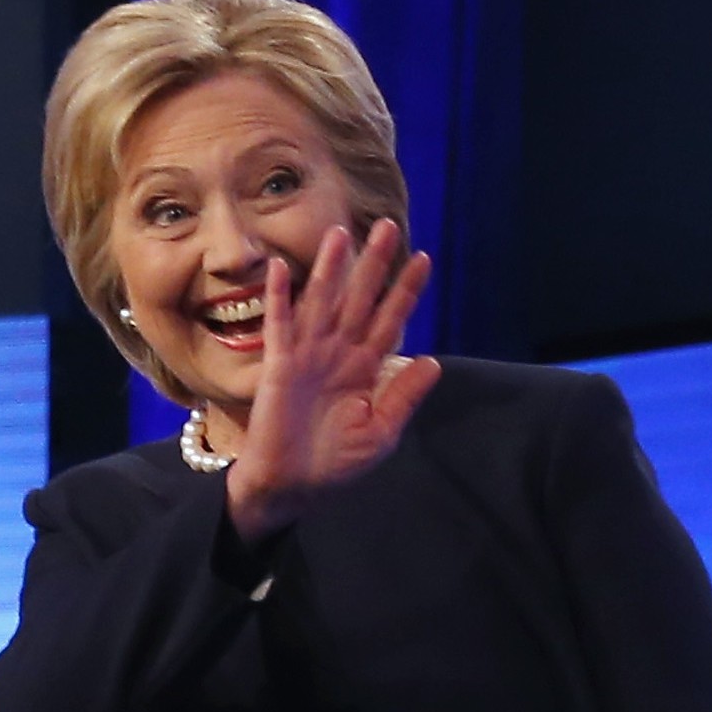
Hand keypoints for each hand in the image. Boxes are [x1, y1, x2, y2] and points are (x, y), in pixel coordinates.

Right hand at [222, 219, 438, 539]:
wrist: (290, 486)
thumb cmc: (334, 464)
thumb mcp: (380, 434)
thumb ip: (403, 397)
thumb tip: (432, 361)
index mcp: (365, 368)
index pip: (391, 320)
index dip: (406, 291)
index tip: (424, 259)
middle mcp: (338, 353)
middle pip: (359, 299)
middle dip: (374, 264)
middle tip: (388, 226)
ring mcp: (307, 356)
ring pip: (321, 302)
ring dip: (329, 268)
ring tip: (339, 233)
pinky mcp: (278, 366)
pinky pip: (279, 326)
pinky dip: (279, 298)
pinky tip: (278, 269)